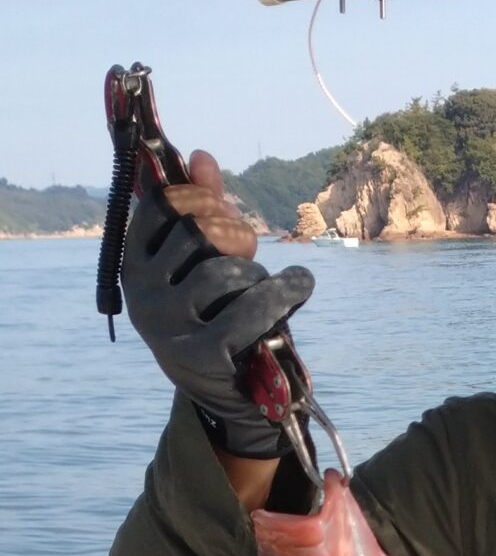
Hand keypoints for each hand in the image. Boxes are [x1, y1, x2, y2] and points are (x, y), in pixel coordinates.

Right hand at [120, 147, 314, 458]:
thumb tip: (201, 156)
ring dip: (255, 275)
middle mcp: (141, 294)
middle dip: (234, 236)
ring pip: (225, 270)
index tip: (223, 211)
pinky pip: (251, 307)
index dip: (202, 200)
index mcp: (133, 264)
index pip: (164, 204)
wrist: (228, 398)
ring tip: (265, 289)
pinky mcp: (202, 353)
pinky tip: (301, 285)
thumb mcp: (206, 261)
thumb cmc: (215, 317)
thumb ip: (204, 208)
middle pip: (197, 233)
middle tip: (249, 254)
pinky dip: (283, 292)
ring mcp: (168, 326)